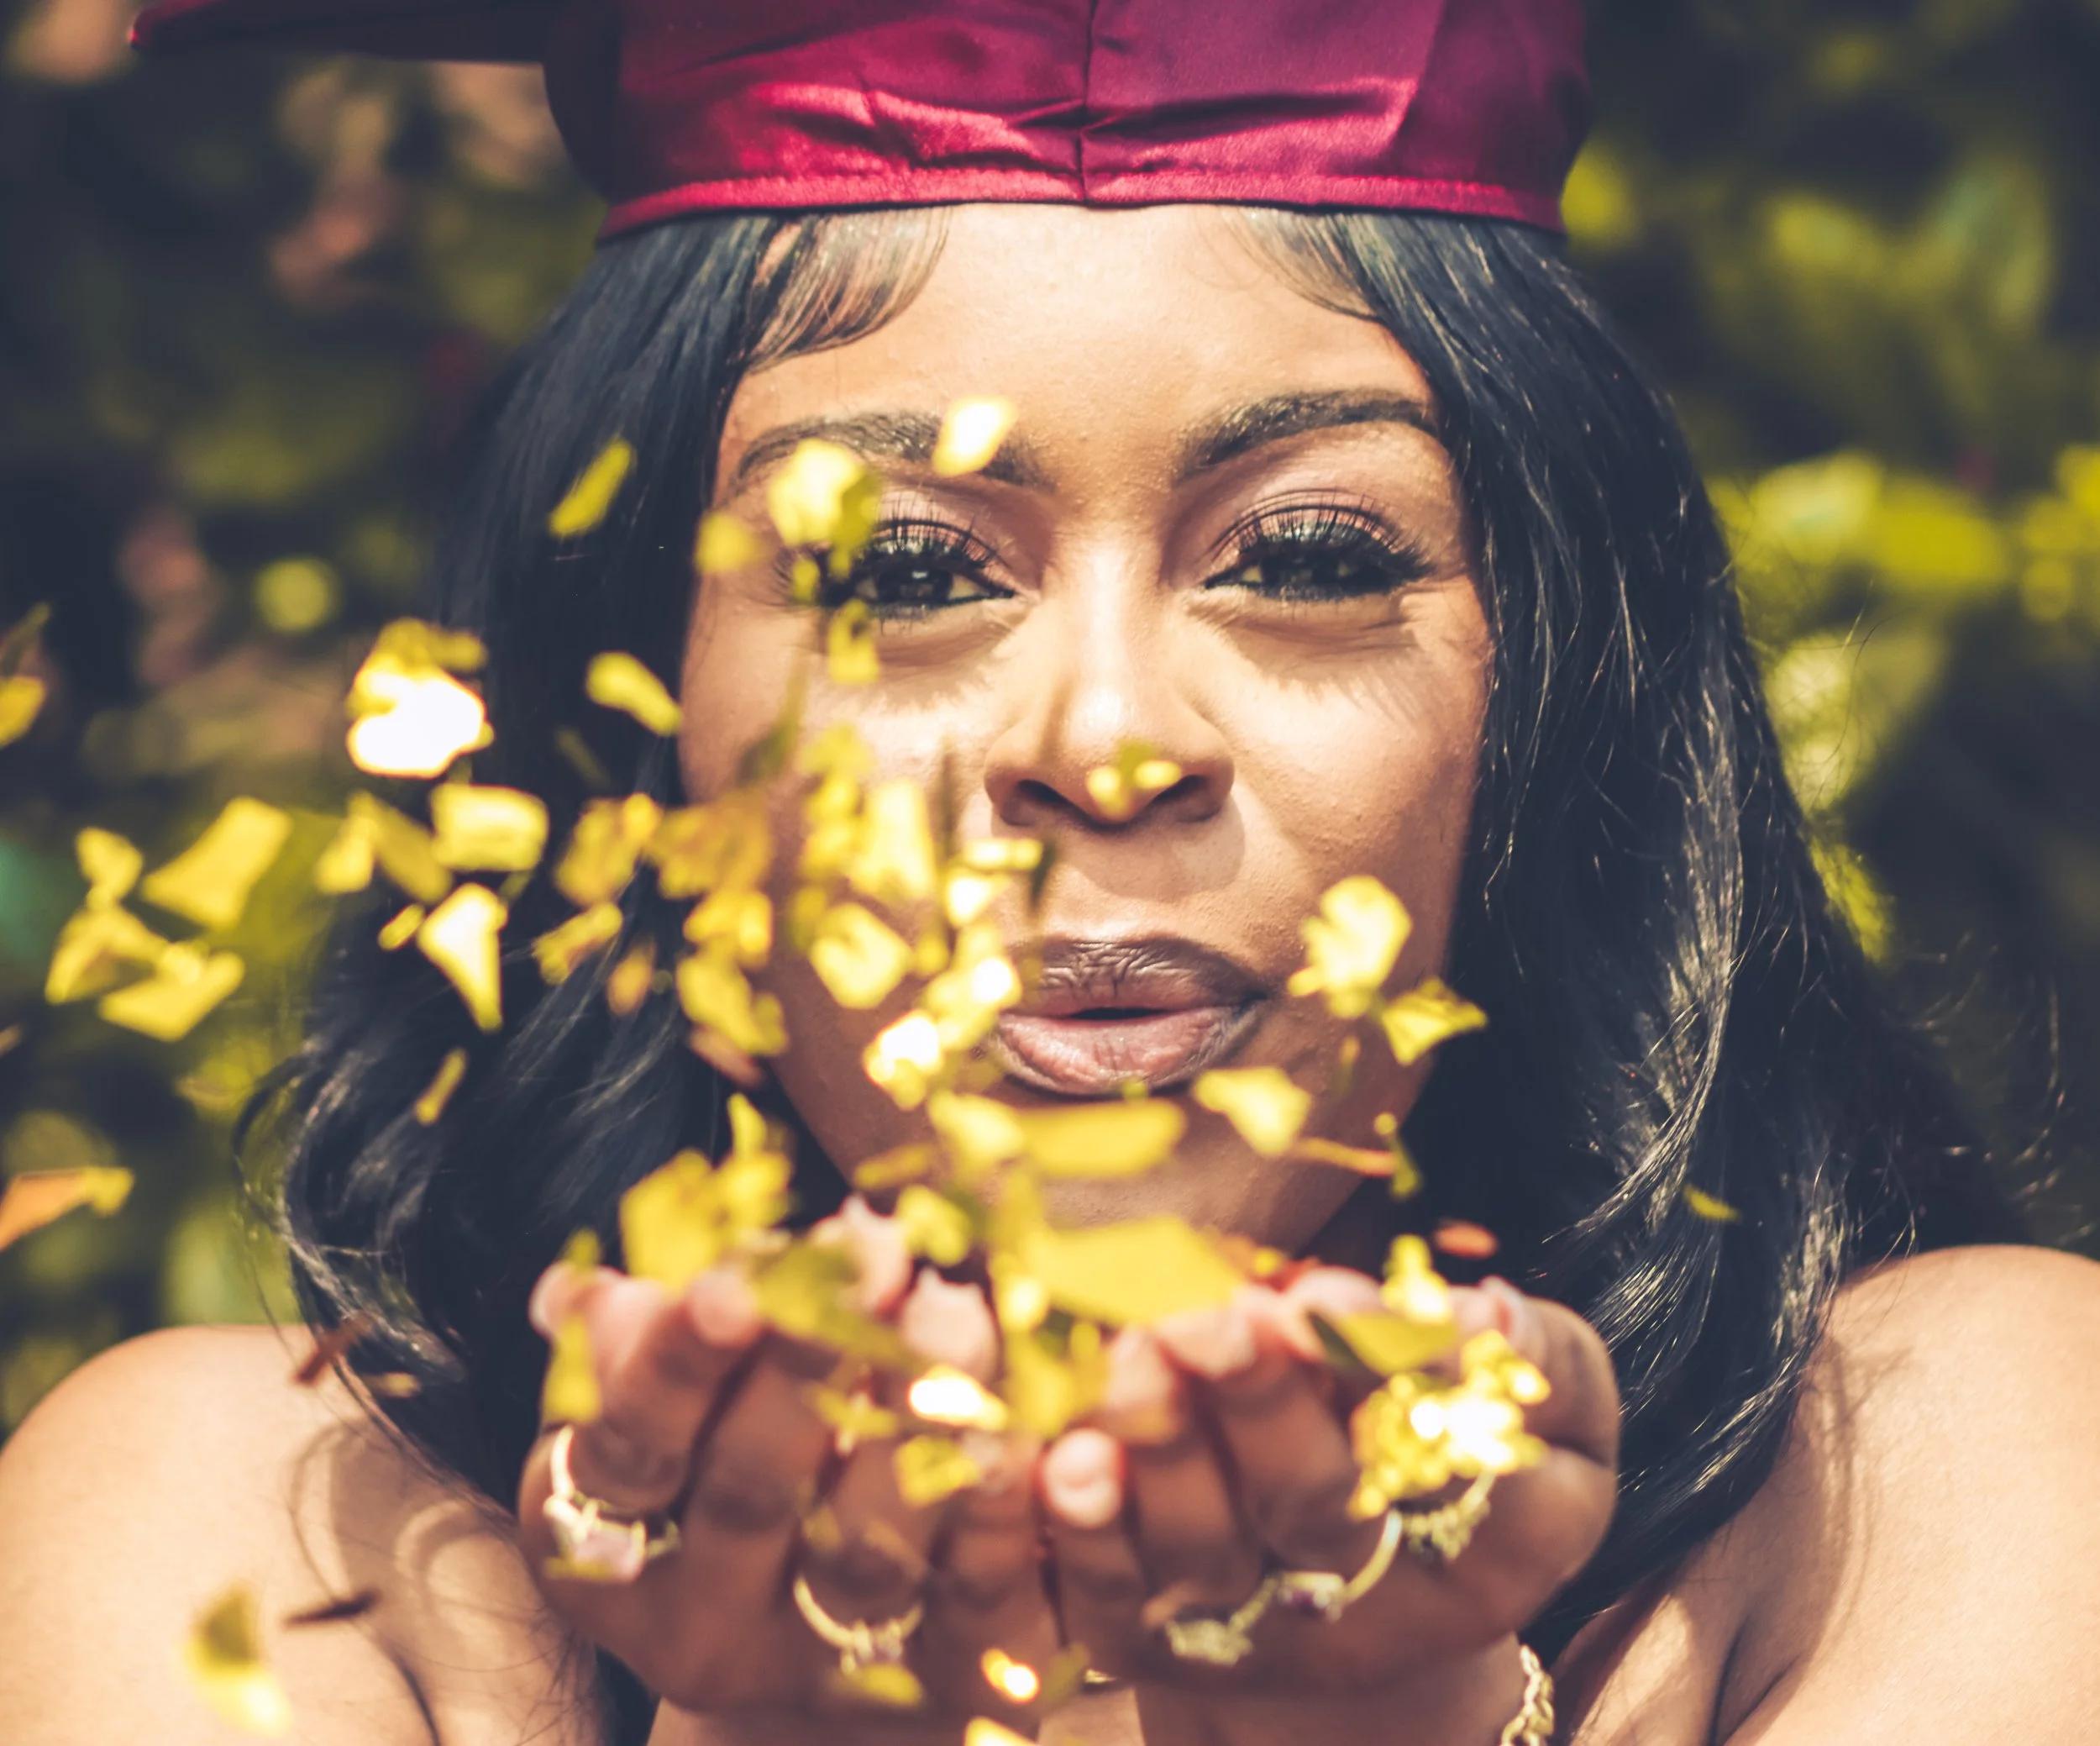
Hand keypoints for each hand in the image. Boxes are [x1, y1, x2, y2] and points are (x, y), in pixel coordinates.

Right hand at [515, 1200, 1059, 1736]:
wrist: (802, 1639)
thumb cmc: (718, 1450)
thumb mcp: (659, 1398)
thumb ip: (637, 1344)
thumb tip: (595, 1296)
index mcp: (597, 1542)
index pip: (630, 1446)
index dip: (680, 1363)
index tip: (737, 1279)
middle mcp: (695, 1626)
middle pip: (751, 1492)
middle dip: (813, 1364)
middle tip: (881, 1260)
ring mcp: (814, 1666)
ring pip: (866, 1555)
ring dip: (918, 1423)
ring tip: (961, 1317)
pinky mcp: (931, 1687)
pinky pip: (975, 1610)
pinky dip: (1007, 1519)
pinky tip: (1041, 1433)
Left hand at [1037, 1271, 1616, 1742]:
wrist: (1370, 1596)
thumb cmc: (1462, 1461)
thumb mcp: (1550, 1416)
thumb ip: (1545, 1362)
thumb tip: (1487, 1312)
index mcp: (1498, 1550)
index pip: (1461, 1465)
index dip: (1391, 1378)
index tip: (1325, 1295)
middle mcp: (1377, 1608)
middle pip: (1318, 1508)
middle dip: (1264, 1403)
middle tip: (1221, 1315)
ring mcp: (1258, 1635)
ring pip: (1207, 1550)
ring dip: (1167, 1448)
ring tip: (1140, 1349)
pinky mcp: (1157, 1645)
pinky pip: (1112, 1597)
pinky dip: (1088, 1531)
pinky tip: (1068, 1457)